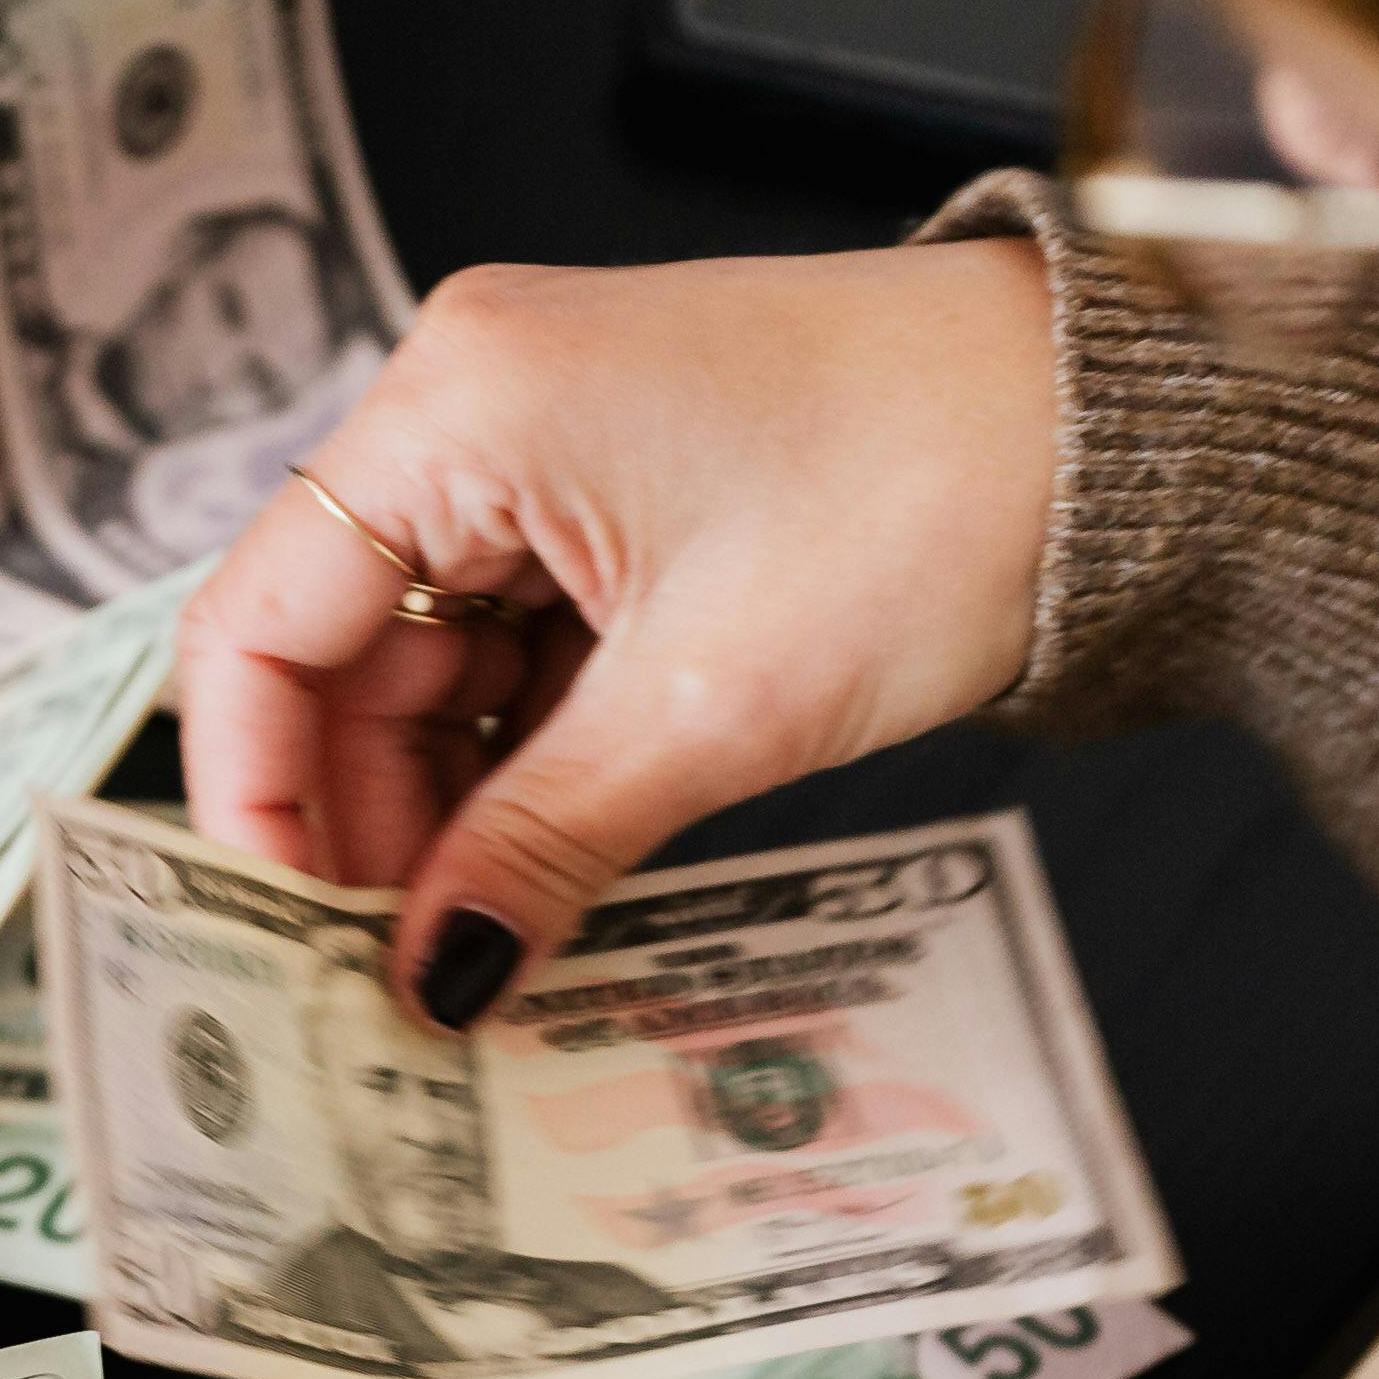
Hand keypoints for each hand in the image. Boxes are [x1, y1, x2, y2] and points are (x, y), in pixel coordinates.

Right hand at [178, 239, 1058, 1022]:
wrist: (1123, 421)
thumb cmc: (940, 487)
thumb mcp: (709, 710)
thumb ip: (535, 849)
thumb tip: (429, 978)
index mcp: (456, 403)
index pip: (257, 625)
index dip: (255, 797)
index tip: (290, 933)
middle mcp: (471, 400)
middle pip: (333, 652)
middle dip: (365, 821)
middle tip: (404, 972)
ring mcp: (544, 442)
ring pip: (426, 664)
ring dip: (452, 804)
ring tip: (492, 937)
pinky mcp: (615, 490)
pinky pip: (516, 646)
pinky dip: (525, 757)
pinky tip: (550, 861)